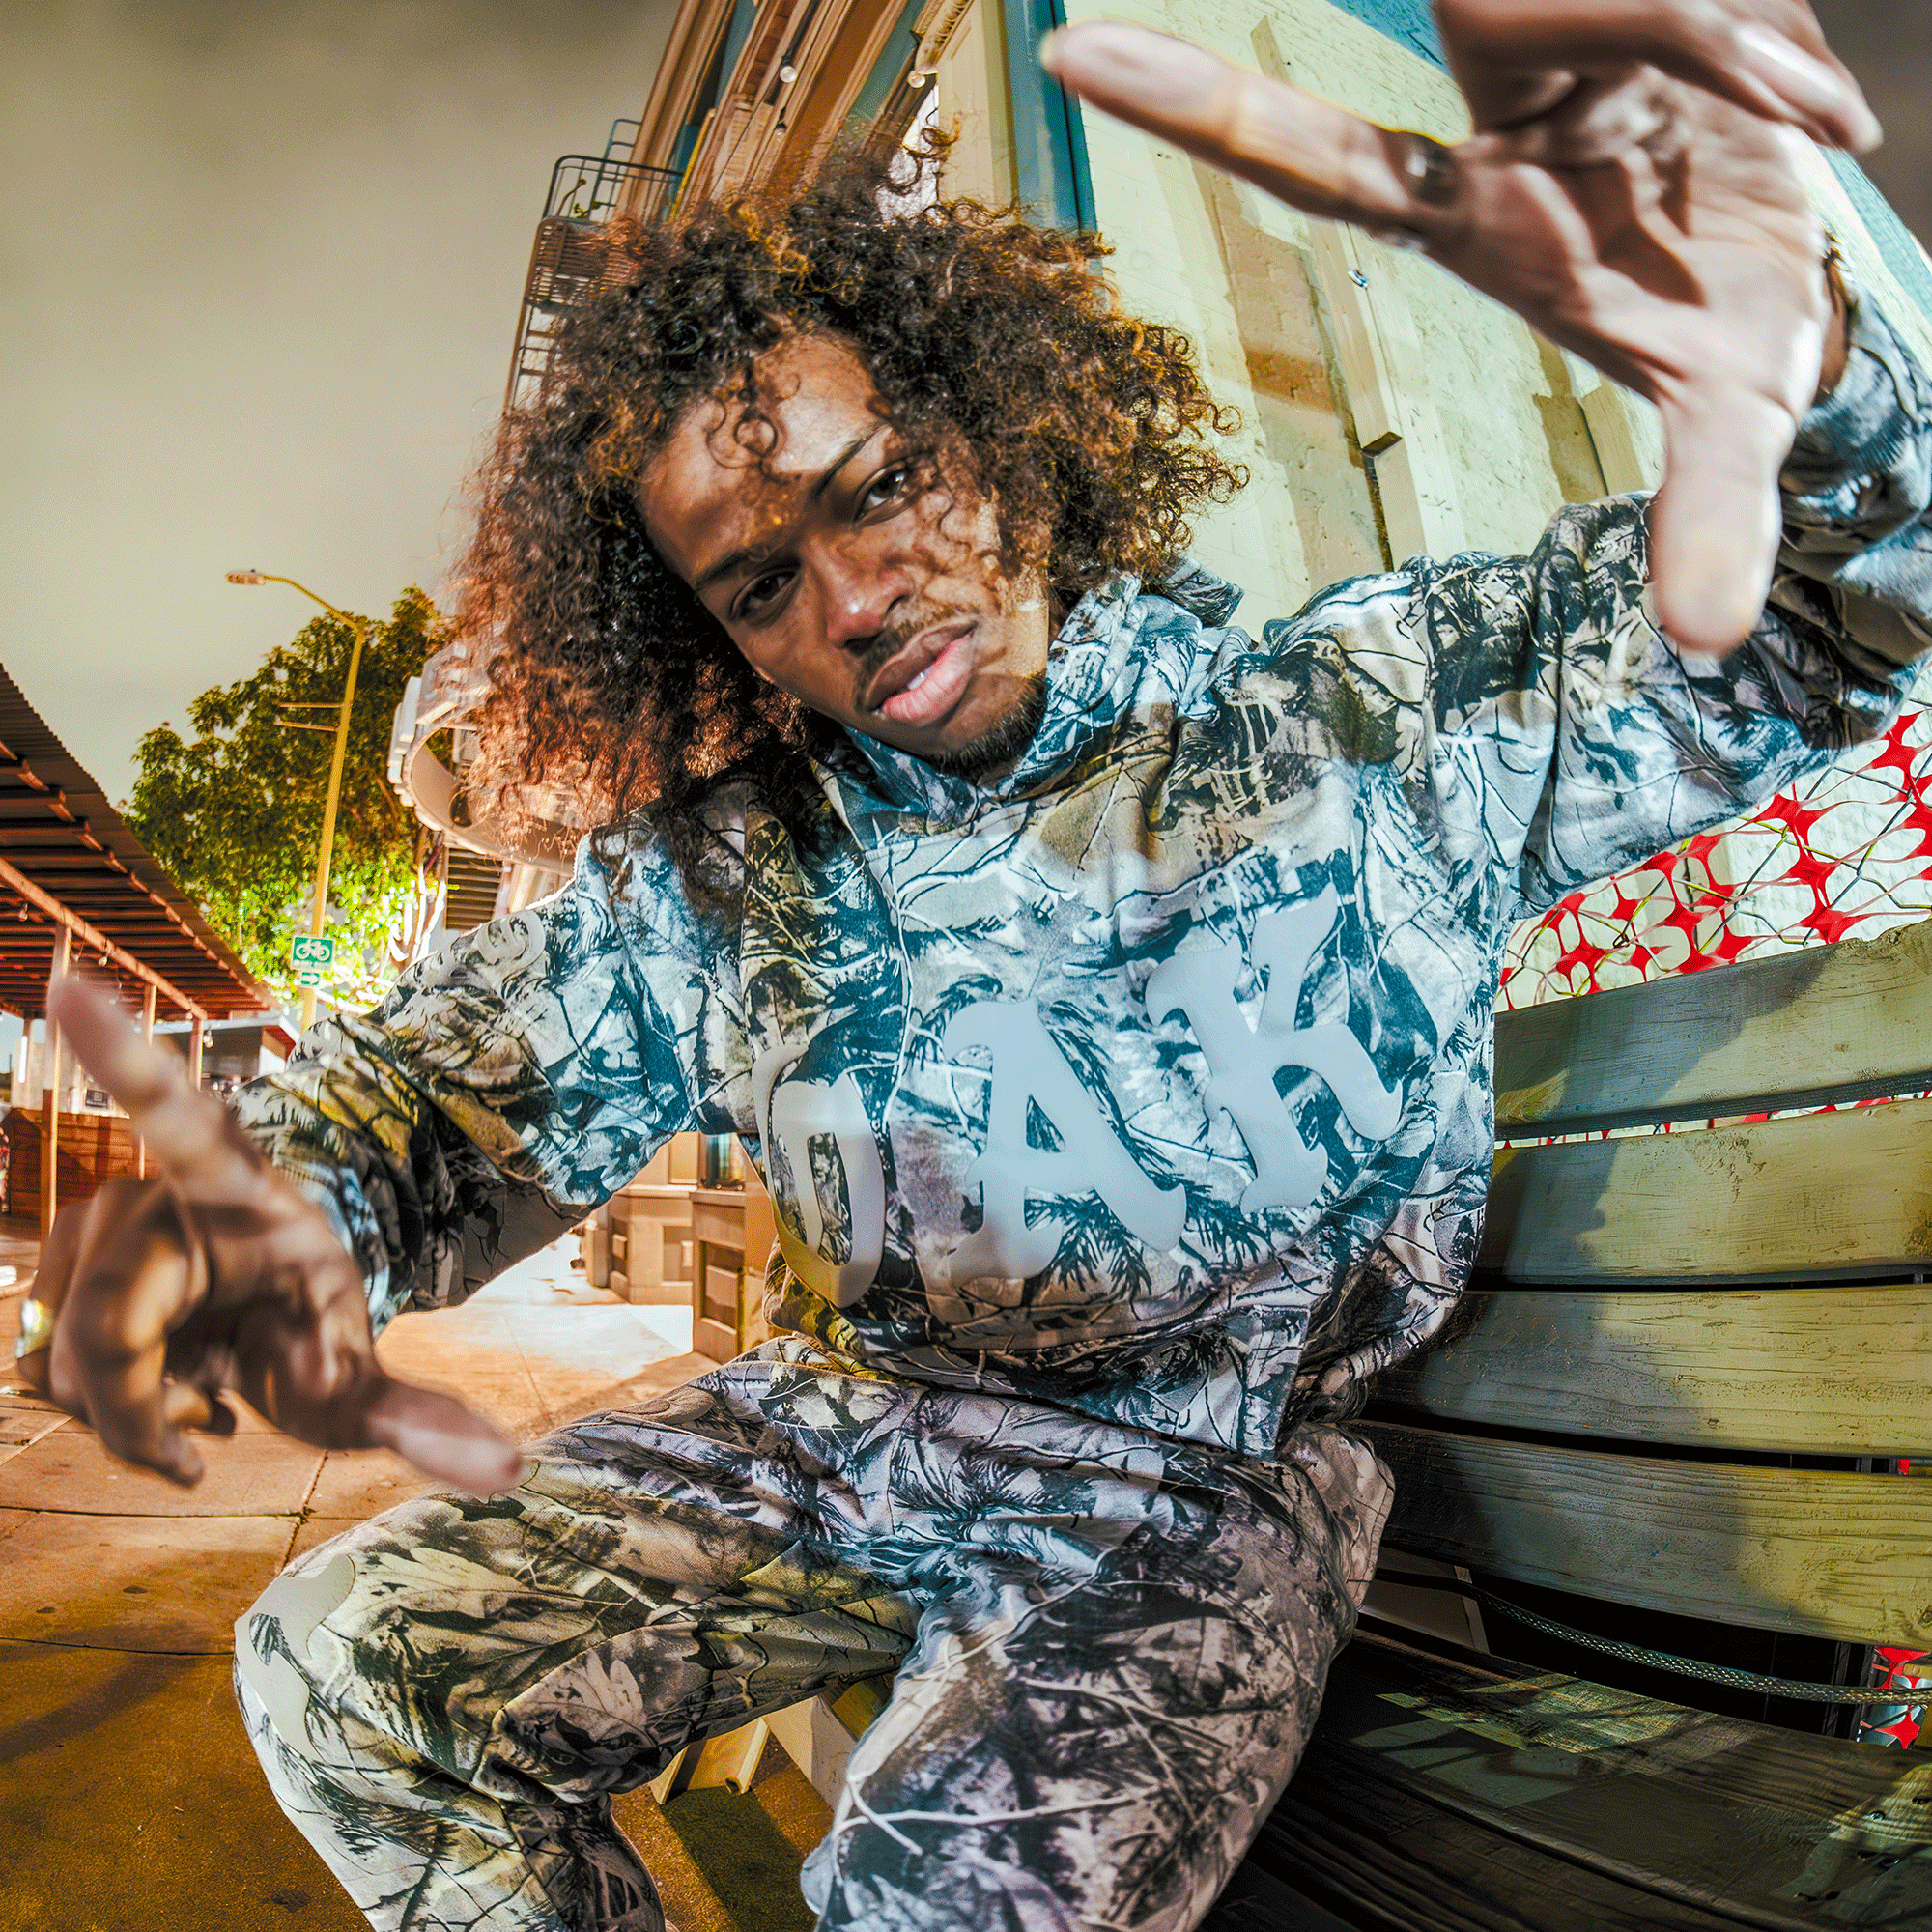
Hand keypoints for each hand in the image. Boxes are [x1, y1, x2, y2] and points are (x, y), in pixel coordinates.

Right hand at [20, 975, 521, 1492]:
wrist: (272, 1299)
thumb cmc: (315, 1319)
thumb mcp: (369, 1378)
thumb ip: (427, 1424)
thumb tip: (509, 1474)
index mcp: (232, 1185)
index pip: (173, 1115)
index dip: (121, 1055)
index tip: (69, 984)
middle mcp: (149, 1195)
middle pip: (103, 1342)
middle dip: (147, 1418)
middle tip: (211, 1437)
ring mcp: (93, 1224)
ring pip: (62, 1368)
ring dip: (129, 1409)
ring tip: (202, 1385)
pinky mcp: (56, 1262)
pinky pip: (44, 1366)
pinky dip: (100, 1401)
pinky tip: (160, 1383)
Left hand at [1042, 3, 1879, 653]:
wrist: (1823, 227)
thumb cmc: (1733, 318)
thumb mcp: (1737, 415)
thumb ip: (1712, 511)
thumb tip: (1705, 640)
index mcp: (1476, 223)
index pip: (1312, 156)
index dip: (1198, 108)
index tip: (1071, 56)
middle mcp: (1499, 121)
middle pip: (1491, 9)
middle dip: (1576, 18)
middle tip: (1529, 66)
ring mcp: (1561, 40)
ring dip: (1749, 50)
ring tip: (1812, 124)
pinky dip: (1785, 44)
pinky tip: (1815, 102)